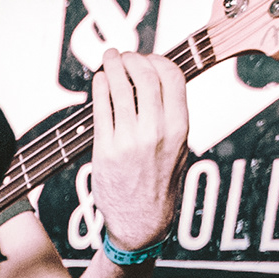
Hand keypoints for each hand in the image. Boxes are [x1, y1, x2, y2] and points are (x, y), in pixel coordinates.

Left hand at [89, 50, 186, 254]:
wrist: (141, 222)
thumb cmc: (159, 184)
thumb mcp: (178, 148)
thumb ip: (170, 116)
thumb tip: (156, 81)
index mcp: (180, 128)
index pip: (172, 77)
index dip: (157, 60)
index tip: (146, 58)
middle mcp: (157, 131)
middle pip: (145, 76)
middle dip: (131, 59)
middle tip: (122, 55)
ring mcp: (129, 140)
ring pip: (120, 88)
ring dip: (111, 67)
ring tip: (108, 60)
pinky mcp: (106, 150)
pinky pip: (101, 108)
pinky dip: (99, 88)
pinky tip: (98, 82)